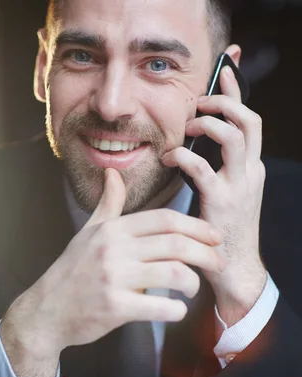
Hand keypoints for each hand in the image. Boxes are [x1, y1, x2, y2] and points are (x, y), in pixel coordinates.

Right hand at [0, 168, 224, 376]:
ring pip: (174, 273)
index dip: (196, 227)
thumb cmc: (72, 270)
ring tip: (193, 289)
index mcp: (112, 229)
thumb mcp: (88, 233)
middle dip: (207, 254)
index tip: (215, 236)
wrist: (47, 309)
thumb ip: (108, 205)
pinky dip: (176, 311)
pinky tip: (175, 310)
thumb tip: (113, 173)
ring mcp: (113, 278)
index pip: (165, 220)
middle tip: (219, 263)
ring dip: (193, 283)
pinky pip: (161, 307)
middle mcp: (113, 249)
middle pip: (176, 244)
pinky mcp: (115, 307)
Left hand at [162, 65, 267, 325]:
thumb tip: (189, 142)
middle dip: (225, 101)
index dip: (237, 90)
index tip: (223, 66)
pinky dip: (183, 157)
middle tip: (197, 102)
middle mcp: (250, 171)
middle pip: (249, 119)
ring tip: (188, 126)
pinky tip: (168, 158)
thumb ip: (211, 164)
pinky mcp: (221, 204)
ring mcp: (239, 186)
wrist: (232, 268)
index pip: (249, 119)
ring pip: (236, 137)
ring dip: (210, 123)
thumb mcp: (222, 191)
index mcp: (248, 166)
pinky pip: (203, 169)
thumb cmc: (219, 228)